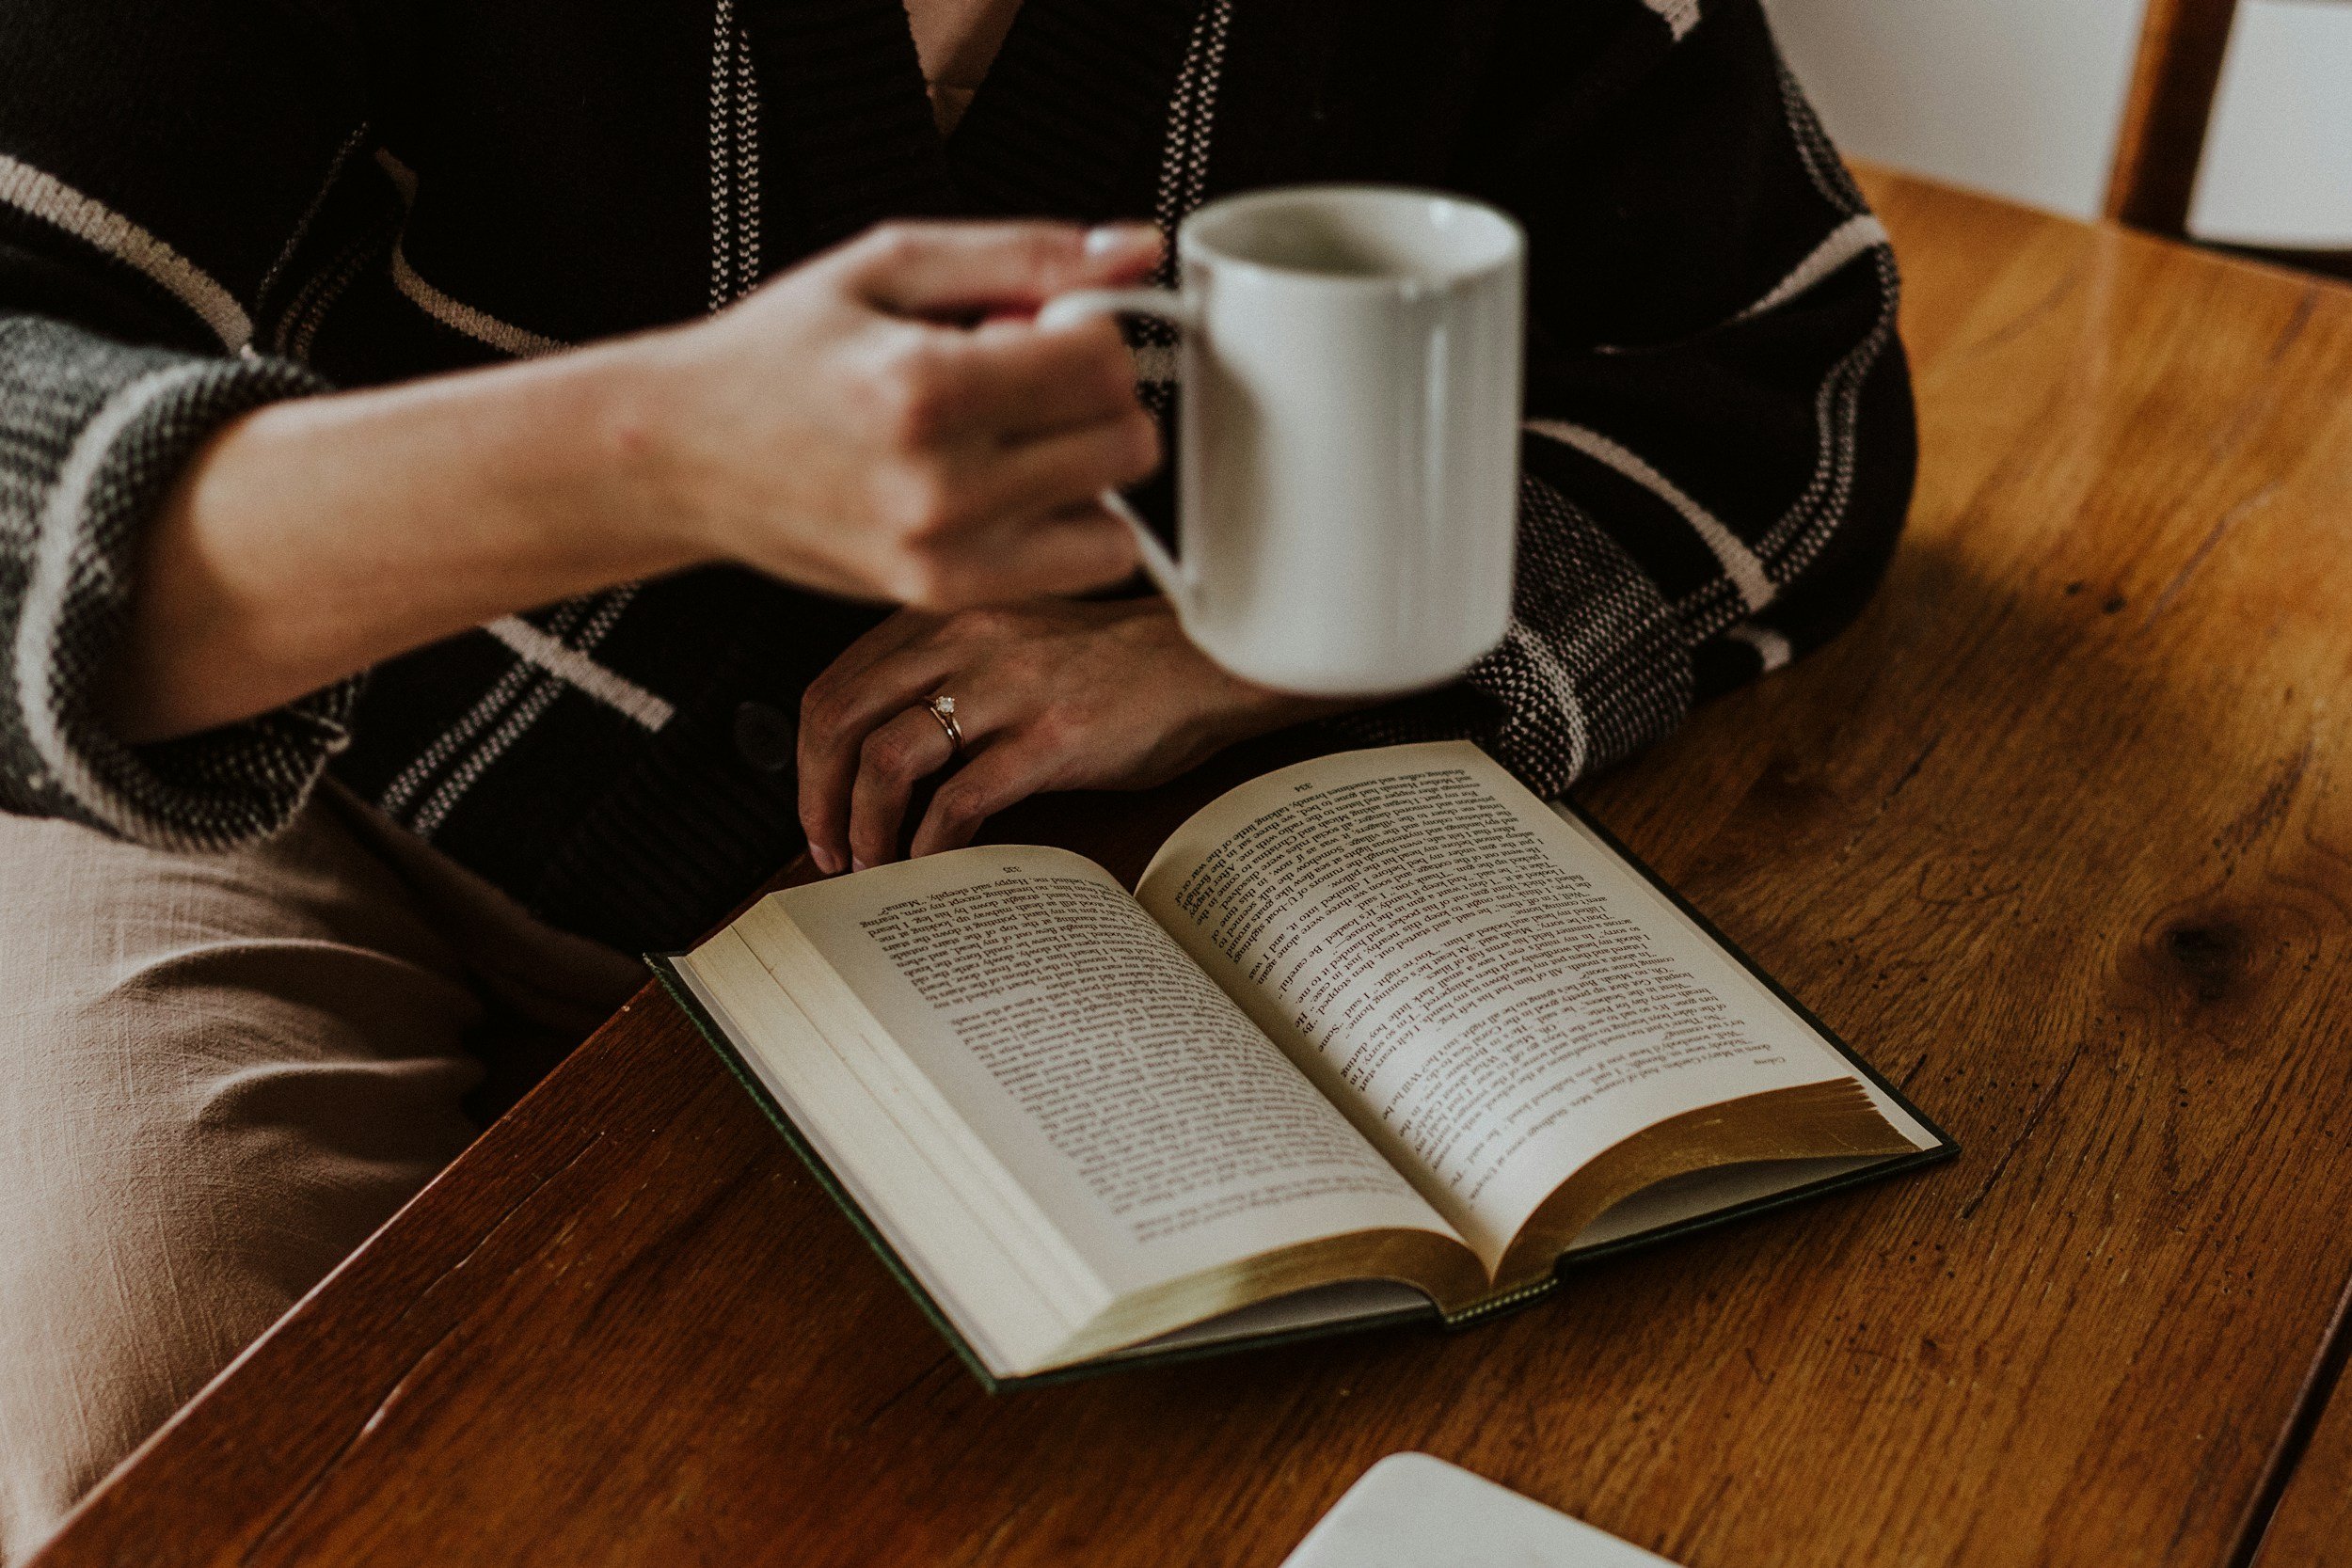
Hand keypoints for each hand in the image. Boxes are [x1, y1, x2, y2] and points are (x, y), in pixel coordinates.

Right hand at [614, 219, 1165, 608]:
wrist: (682, 454)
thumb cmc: (778, 355)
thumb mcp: (892, 265)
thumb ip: (1026, 255)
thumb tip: (1136, 252)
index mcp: (923, 386)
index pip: (1104, 363)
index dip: (1092, 330)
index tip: (1045, 324)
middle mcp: (937, 484)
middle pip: (1124, 441)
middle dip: (1096, 399)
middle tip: (1026, 379)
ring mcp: (942, 553)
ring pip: (1116, 514)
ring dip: (1086, 468)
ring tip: (1010, 436)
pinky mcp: (943, 595)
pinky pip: (1081, 567)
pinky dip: (1069, 525)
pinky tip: (1007, 485)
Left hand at [797, 599, 1356, 871]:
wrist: (1207, 665)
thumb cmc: (1115, 666)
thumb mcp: (1011, 645)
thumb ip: (945, 673)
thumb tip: (880, 748)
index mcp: (948, 617)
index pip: (836, 683)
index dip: (807, 756)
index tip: (815, 804)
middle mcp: (965, 641)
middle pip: (840, 719)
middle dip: (816, 797)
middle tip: (825, 846)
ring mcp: (1007, 689)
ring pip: (887, 759)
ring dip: (865, 825)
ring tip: (873, 862)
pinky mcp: (1050, 739)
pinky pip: (960, 799)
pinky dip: (930, 841)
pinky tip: (935, 861)